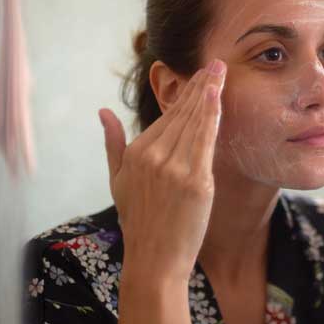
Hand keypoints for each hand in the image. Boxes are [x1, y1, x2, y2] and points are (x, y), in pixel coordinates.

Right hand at [99, 59, 226, 281]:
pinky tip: (219, 99)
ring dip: (210, 94)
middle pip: (182, 114)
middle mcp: (154, 156)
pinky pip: (206, 142)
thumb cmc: (139, 222)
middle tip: (216, 63)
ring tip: (220, 72)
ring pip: (195, 123)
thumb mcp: (118, 181)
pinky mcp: (196, 181)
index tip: (200, 77)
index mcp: (136, 153)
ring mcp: (175, 168)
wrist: (154, 260)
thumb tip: (103, 111)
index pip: (167, 117)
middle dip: (200, 86)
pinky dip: (213, 118)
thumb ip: (113, 144)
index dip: (186, 95)